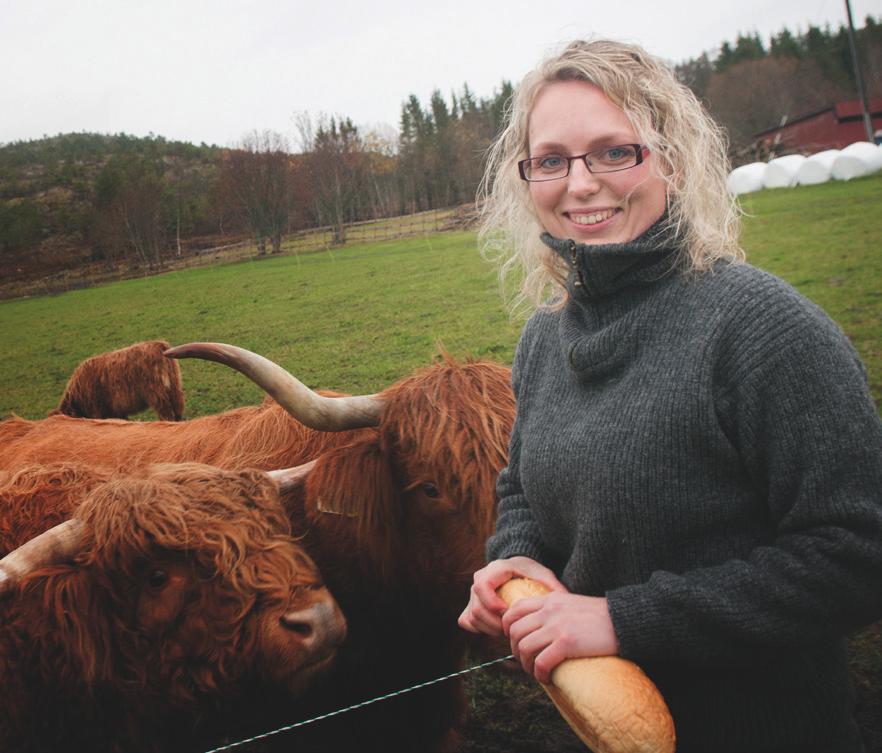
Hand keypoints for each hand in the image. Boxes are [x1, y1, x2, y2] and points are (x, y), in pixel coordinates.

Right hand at [458, 556, 565, 636]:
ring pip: (472, 617)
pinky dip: (479, 629)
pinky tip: (496, 631)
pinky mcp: (471, 604)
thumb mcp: (542, 573)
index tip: (507, 613)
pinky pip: (466, 621)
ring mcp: (473, 593)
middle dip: (494, 624)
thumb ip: (552, 585)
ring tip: (507, 632)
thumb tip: (566, 600)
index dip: (492, 603)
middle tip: (511, 630)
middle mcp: (479, 579)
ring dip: (489, 629)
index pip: (482, 586)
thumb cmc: (529, 571)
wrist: (516, 568)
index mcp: (495, 570)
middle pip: (476, 607)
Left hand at [502, 592, 619, 684]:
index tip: (517, 640)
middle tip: (527, 661)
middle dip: (516, 650)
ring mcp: (557, 626)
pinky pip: (541, 662)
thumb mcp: (571, 603)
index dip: (509, 627)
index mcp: (550, 599)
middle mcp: (549, 611)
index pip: (515, 609)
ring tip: (536, 671)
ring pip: (524, 648)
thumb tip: (541, 628)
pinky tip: (547, 678)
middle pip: (515, 631)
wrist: (624, 619)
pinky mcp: (567, 643)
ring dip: (526, 664)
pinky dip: (539, 674)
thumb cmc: (601, 616)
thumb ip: (554, 610)